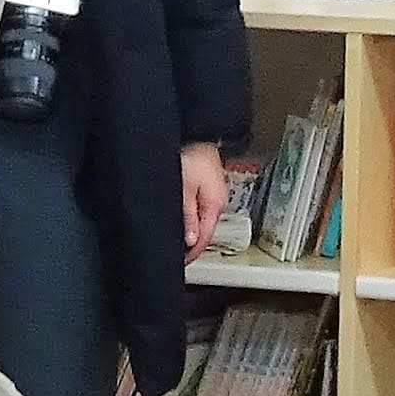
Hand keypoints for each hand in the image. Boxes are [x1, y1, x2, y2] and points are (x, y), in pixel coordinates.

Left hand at [180, 141, 229, 256]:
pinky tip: (184, 220)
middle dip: (191, 244)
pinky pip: (202, 209)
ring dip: (192, 231)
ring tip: (178, 241)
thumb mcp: (183, 189)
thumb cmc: (189, 155)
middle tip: (176, 255)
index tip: (180, 262)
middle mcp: (219, 201)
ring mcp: (216, 194)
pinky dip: (193, 218)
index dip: (191, 254)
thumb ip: (187, 217)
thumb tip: (190, 241)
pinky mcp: (209, 187)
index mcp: (215, 205)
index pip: (205, 238)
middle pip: (206, 231)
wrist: (197, 133)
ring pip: (204, 221)